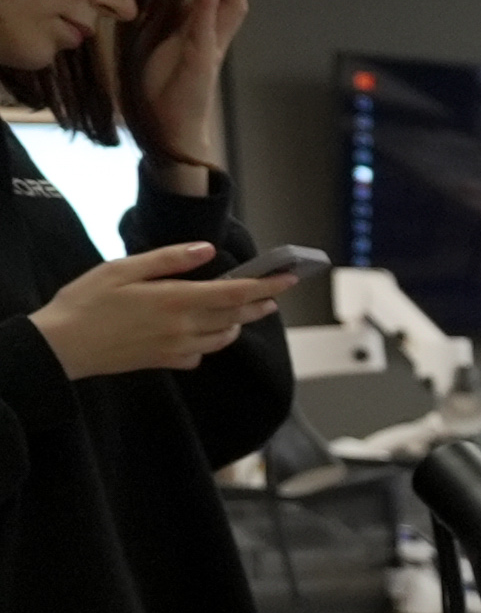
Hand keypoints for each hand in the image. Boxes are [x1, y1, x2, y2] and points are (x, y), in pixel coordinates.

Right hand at [28, 240, 275, 379]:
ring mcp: (176, 348)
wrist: (61, 347)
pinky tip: (206, 332)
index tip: (289, 277)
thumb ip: (168, 260)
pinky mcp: (166, 361)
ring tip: (246, 310)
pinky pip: (201, 353)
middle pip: (236, 316)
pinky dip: (211, 341)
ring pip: (223, 337)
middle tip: (275, 293)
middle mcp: (183, 327)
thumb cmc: (85, 302)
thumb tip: (207, 250)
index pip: (235, 293)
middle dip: (260, 303)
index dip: (266, 285)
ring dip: (239, 322)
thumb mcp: (122, 269)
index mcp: (175, 300)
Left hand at [131, 0, 242, 179]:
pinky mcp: (200, 62)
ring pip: (229, 7)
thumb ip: (166, 21)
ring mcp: (210, 48)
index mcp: (204, 31)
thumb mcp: (160, 46)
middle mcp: (214, 36)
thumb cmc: (163, 89)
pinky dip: (208, 5)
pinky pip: (206, 29)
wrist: (170, 127)